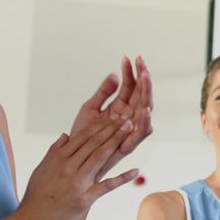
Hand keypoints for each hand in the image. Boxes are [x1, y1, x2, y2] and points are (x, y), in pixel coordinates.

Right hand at [15, 113, 138, 219]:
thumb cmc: (36, 196)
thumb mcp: (41, 169)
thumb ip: (54, 151)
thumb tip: (65, 135)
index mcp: (58, 158)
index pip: (83, 137)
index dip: (100, 125)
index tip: (113, 116)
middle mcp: (68, 167)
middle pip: (94, 142)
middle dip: (112, 128)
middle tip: (127, 117)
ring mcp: (77, 182)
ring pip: (100, 156)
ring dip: (117, 141)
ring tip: (131, 129)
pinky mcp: (84, 199)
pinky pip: (107, 185)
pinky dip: (122, 178)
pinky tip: (136, 170)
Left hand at [70, 56, 153, 179]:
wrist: (73, 161)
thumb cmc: (82, 136)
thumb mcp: (90, 109)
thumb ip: (103, 93)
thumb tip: (114, 74)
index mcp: (120, 108)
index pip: (130, 86)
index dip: (131, 73)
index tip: (129, 58)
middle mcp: (128, 118)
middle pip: (141, 96)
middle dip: (143, 79)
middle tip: (142, 64)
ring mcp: (129, 131)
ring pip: (145, 112)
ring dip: (147, 95)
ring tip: (146, 79)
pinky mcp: (126, 146)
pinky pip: (140, 135)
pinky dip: (144, 123)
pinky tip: (144, 110)